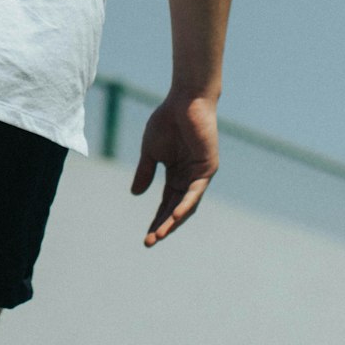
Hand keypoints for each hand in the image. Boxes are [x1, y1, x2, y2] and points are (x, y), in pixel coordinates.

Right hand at [130, 94, 218, 246]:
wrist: (184, 101)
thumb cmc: (167, 121)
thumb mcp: (150, 151)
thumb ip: (145, 172)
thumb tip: (136, 194)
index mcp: (176, 175)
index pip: (167, 204)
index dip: (157, 220)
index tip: (146, 238)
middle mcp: (190, 179)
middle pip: (176, 209)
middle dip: (163, 226)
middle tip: (150, 242)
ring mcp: (200, 175)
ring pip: (187, 205)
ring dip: (173, 221)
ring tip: (159, 235)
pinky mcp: (208, 168)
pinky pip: (196, 192)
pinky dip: (185, 205)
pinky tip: (175, 217)